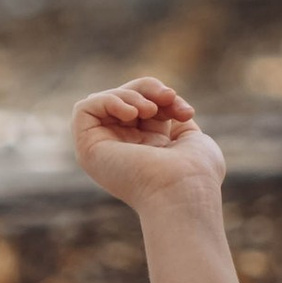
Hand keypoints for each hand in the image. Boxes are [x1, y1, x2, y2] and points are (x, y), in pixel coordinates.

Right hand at [72, 76, 226, 206]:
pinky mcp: (87, 148)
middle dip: (147, 90)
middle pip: (123, 98)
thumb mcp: (189, 136)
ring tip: (150, 110)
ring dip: (131, 95)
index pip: (144, 105)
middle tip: (168, 98)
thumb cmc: (196, 174)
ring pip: (105, 100)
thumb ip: (173, 118)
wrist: (184, 192)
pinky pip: (85, 108)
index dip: (164, 98)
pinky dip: (109, 100)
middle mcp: (121, 148)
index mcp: (145, 147)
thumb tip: (165, 102)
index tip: (186, 112)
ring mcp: (103, 149)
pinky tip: (131, 114)